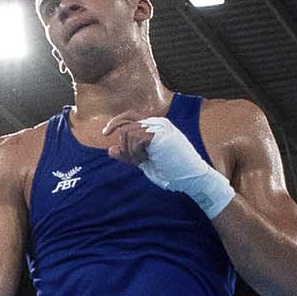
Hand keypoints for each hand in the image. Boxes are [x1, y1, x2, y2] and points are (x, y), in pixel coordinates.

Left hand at [98, 114, 234, 217]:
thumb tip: (110, 149)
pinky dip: (135, 152)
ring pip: (127, 132)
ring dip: (130, 151)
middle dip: (125, 147)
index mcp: (156, 127)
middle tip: (137, 161)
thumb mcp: (145, 163)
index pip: (130, 116)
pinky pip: (134, 138)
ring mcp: (160, 126)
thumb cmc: (172, 173)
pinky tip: (146, 159)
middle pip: (126, 126)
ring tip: (144, 161)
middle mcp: (158, 122)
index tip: (105, 134)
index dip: (116, 122)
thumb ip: (129, 155)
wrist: (192, 179)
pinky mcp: (160, 133)